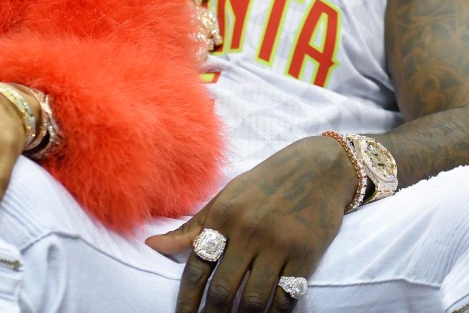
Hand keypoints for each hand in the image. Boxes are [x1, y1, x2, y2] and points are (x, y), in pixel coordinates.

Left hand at [145, 136, 352, 311]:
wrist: (317, 169)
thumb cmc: (263, 185)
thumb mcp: (225, 199)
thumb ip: (191, 228)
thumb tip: (151, 246)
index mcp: (224, 215)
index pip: (197, 266)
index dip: (187, 299)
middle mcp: (249, 230)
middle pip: (224, 289)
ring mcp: (279, 244)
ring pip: (255, 299)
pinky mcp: (306, 255)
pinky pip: (286, 297)